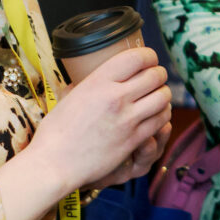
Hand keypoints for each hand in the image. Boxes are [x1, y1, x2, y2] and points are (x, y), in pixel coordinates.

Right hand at [21, 47, 171, 192]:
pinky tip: (157, 114)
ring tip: (158, 95)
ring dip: (164, 94)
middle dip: (159, 75)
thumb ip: (88, 85)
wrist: (55, 163)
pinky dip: (163, 114)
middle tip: (156, 78)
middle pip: (155, 76)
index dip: (149, 56)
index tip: (149, 60)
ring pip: (162, 97)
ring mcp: (127, 118)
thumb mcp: (69, 97)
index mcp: (98, 81)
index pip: (136, 57)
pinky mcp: (133, 139)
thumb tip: (93, 77)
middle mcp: (115, 96)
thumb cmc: (55, 132)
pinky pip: (160, 120)